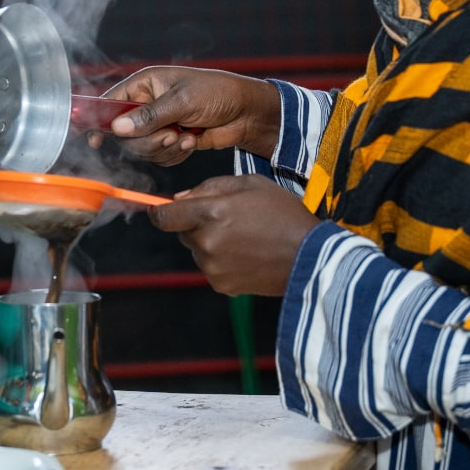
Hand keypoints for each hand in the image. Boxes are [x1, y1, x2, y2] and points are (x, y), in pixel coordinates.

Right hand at [88, 66, 280, 164]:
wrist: (246, 112)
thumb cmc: (218, 92)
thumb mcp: (183, 100)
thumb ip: (149, 115)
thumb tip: (118, 127)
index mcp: (145, 85)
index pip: (110, 103)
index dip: (99, 120)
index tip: (95, 139)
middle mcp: (147, 105)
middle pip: (125, 134)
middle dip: (148, 140)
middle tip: (171, 133)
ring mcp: (158, 124)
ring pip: (142, 149)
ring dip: (165, 148)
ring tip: (187, 135)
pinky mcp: (170, 141)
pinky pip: (160, 157)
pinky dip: (176, 154)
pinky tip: (193, 140)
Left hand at [149, 175, 323, 295]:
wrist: (309, 256)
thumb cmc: (284, 215)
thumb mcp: (251, 184)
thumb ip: (211, 187)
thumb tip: (180, 199)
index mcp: (210, 213)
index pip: (163, 217)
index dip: (159, 212)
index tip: (162, 211)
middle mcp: (206, 242)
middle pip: (182, 232)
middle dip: (196, 224)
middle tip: (229, 220)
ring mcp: (213, 267)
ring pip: (197, 250)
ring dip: (210, 243)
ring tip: (244, 238)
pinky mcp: (222, 285)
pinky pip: (211, 268)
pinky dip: (222, 261)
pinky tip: (247, 255)